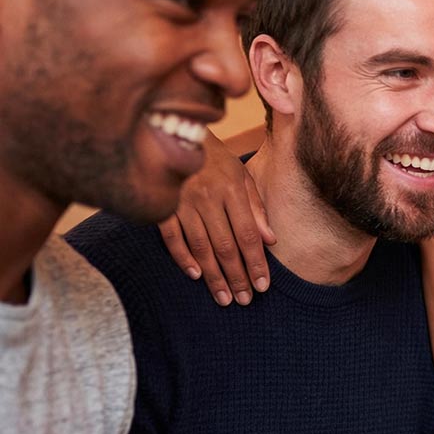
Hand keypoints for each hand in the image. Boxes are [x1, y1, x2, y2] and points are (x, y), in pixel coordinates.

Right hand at [157, 132, 273, 306]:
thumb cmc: (214, 157)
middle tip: (245, 300)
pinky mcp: (161, 206)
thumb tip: (271, 240)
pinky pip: (172, 237)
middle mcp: (209, 199)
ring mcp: (182, 203)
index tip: (263, 286)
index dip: (257, 263)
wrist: (173, 132)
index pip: (249, 235)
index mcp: (232, 190)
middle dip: (238, 277)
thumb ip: (256, 207)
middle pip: (226, 246)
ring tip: (224, 298)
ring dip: (213, 276)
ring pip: (201, 247)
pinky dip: (183, 258)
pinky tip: (195, 275)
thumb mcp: (241, 175)